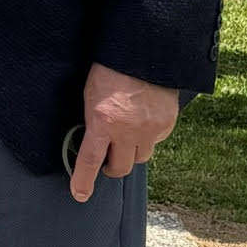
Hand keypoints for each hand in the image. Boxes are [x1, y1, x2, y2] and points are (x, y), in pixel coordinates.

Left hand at [70, 61, 177, 200]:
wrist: (143, 52)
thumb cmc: (110, 69)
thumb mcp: (91, 94)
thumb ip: (93, 121)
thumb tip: (93, 140)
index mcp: (103, 121)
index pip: (90, 160)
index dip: (84, 180)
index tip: (80, 194)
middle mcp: (128, 130)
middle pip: (121, 168)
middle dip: (113, 167)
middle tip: (108, 159)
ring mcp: (150, 129)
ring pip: (141, 156)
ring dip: (132, 151)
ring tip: (127, 134)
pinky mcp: (167, 123)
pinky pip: (157, 140)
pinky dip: (149, 135)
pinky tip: (143, 119)